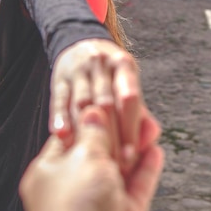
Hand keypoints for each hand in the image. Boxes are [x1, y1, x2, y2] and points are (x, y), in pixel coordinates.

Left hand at [12, 107, 163, 210]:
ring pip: (120, 170)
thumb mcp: (82, 155)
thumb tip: (93, 112)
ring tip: (149, 127)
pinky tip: (155, 151)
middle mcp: (74, 188)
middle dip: (117, 133)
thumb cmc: (73, 208)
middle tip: (134, 113)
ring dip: (135, 149)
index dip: (90, 119)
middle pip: (98, 153)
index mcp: (52, 172)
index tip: (107, 102)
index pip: (71, 137)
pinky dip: (146, 170)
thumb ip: (93, 133)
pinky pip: (137, 188)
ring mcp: (99, 205)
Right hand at [50, 39, 144, 168]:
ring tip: (88, 158)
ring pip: (82, 103)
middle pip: (106, 103)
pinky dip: (61, 119)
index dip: (131, 128)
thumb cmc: (112, 76)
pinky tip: (63, 138)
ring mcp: (78, 70)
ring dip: (85, 132)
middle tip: (111, 165)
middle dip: (109, 136)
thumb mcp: (128, 84)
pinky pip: (59, 101)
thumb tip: (151, 140)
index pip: (129, 98)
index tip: (132, 156)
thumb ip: (140, 115)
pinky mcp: (59, 79)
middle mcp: (101, 64)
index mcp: (123, 64)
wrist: (82, 46)